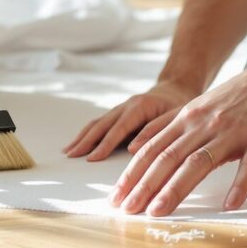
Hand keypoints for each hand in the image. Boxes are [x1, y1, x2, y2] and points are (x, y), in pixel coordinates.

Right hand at [63, 80, 200, 160]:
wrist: (176, 88)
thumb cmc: (178, 105)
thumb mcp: (174, 117)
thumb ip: (155, 131)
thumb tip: (133, 149)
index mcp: (140, 106)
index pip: (119, 128)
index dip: (105, 144)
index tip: (92, 159)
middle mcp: (126, 106)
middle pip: (102, 125)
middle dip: (85, 141)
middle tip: (71, 157)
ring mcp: (120, 109)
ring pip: (97, 123)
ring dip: (82, 137)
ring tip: (68, 151)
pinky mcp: (118, 114)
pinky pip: (100, 124)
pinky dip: (87, 134)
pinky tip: (78, 144)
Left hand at [109, 60, 246, 216]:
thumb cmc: (243, 92)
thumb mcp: (200, 104)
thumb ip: (170, 124)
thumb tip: (136, 143)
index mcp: (189, 118)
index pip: (152, 149)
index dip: (132, 173)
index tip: (116, 196)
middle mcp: (205, 124)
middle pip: (168, 157)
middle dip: (144, 185)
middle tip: (127, 209)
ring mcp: (234, 131)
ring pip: (198, 162)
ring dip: (175, 189)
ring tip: (158, 212)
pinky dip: (239, 185)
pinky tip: (230, 204)